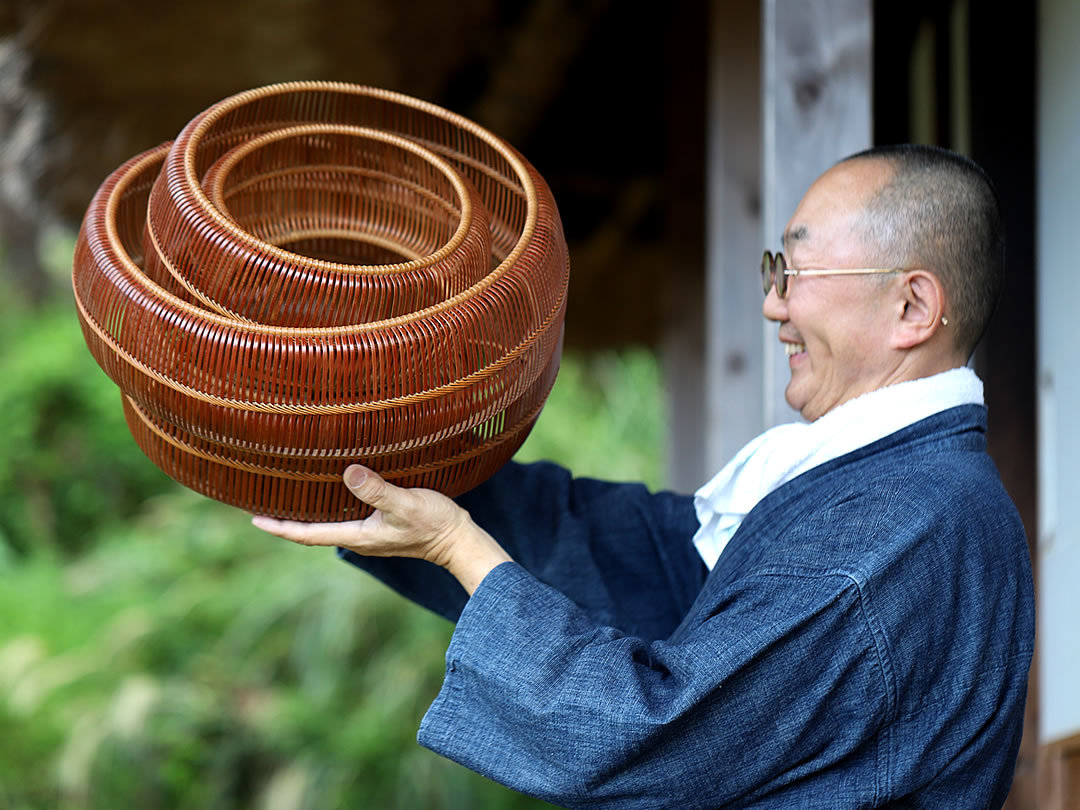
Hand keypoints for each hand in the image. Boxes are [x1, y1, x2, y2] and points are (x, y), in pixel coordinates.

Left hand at [251, 465, 511, 593]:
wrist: (459, 540)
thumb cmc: (435, 523)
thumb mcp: (406, 503)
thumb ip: (378, 490)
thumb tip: (348, 473)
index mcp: (358, 535)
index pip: (309, 534)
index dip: (281, 528)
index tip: (254, 520)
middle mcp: (359, 538)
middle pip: (313, 531)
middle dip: (286, 521)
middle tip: (260, 504)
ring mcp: (370, 534)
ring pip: (328, 525)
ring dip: (306, 514)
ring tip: (286, 498)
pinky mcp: (381, 526)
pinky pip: (344, 519)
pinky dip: (328, 509)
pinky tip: (328, 494)